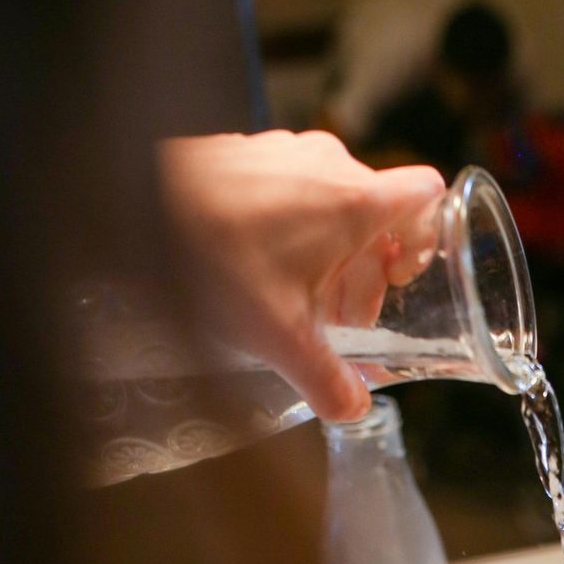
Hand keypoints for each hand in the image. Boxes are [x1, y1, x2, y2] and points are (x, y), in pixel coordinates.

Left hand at [158, 131, 444, 419]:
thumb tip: (355, 412)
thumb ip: (328, 383)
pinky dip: (293, 229)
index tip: (401, 278)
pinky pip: (294, 189)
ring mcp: (286, 152)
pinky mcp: (251, 152)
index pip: (427, 197)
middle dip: (368, 272)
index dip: (428, 239)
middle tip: (339, 318)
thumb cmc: (215, 262)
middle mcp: (328, 165)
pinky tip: (259, 270)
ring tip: (297, 300)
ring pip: (334, 203)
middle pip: (378, 216)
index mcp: (354, 202)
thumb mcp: (280, 339)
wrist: (135, 209)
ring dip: (330, 255)